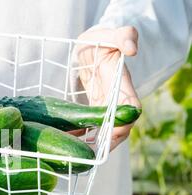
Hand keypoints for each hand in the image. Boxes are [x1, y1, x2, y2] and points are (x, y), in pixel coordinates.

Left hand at [77, 26, 141, 150]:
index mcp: (123, 85)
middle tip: (92, 153)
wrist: (91, 48)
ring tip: (79, 153)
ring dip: (95, 143)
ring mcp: (105, 106)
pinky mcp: (94, 108)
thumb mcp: (111, 35)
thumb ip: (124, 36)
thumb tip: (131, 50)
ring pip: (106, 130)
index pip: (131, 109)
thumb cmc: (101, 40)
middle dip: (108, 142)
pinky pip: (91, 126)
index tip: (113, 134)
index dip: (124, 123)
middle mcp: (116, 99)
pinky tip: (70, 142)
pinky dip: (83, 135)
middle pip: (120, 127)